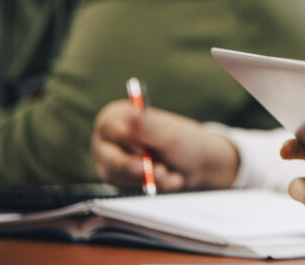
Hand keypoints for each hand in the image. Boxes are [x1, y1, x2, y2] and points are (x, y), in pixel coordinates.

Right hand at [92, 100, 239, 189]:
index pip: (107, 126)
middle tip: (157, 171)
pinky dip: (150, 185)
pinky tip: (170, 180)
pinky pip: (127, 188)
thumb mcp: (172, 134)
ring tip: (169, 173)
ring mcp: (111, 160)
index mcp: (118, 116)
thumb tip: (134, 116)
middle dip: (132, 166)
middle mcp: (109, 138)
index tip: (142, 149)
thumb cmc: (185, 141)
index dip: (124, 139)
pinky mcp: (119, 180)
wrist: (198, 165)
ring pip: (116, 175)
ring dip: (146, 177)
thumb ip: (151, 128)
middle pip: (107, 155)